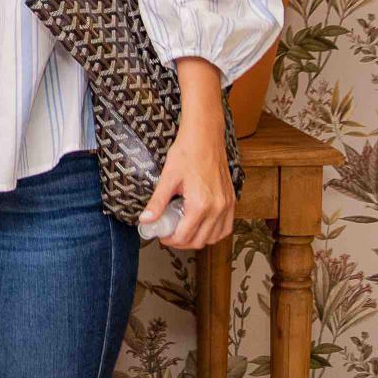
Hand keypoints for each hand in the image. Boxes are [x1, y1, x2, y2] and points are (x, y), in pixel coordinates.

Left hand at [143, 59, 234, 250]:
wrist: (205, 136)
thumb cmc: (187, 152)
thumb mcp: (168, 177)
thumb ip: (158, 202)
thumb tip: (146, 219)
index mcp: (200, 204)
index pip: (185, 236)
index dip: (170, 240)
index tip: (161, 236)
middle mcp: (217, 207)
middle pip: (200, 241)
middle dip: (182, 242)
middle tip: (169, 234)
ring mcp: (227, 204)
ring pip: (215, 237)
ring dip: (199, 239)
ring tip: (183, 230)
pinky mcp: (232, 200)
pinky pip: (226, 226)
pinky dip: (215, 232)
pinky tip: (202, 226)